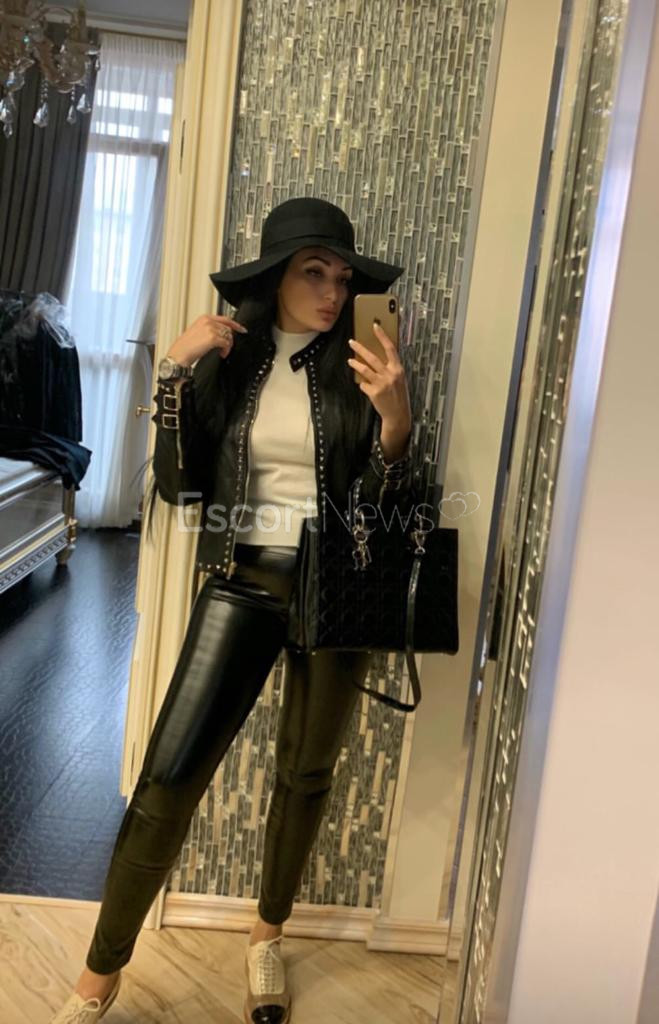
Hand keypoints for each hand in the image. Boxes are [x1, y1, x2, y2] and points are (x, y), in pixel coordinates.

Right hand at [167, 314, 247, 366]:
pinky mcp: (212, 338)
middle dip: (229, 340)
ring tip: (221, 352)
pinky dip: (226, 350)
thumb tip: (223, 335)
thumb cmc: (185, 347)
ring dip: (228, 346)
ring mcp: (210, 328)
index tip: (242, 329)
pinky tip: (221, 354)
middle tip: (225, 349)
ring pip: (229, 336)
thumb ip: (210, 329)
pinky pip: (227, 344)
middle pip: (228, 329)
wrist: (179, 354)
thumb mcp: (198, 333)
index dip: (235, 324)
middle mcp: (208, 321)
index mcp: (204, 318)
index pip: (225, 319)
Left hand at [347, 322, 411, 436]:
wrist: (398, 414)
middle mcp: (390, 375)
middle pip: (372, 357)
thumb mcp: (399, 379)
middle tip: (352, 342)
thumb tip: (376, 358)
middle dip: (360, 348)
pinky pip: (363, 384)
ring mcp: (382, 384)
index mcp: (398, 369)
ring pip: (364, 369)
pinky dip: (362, 384)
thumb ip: (390, 369)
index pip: (390, 348)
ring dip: (355, 364)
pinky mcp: (374, 393)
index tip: (375, 326)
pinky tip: (365, 386)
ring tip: (350, 361)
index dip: (382, 336)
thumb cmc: (398, 395)